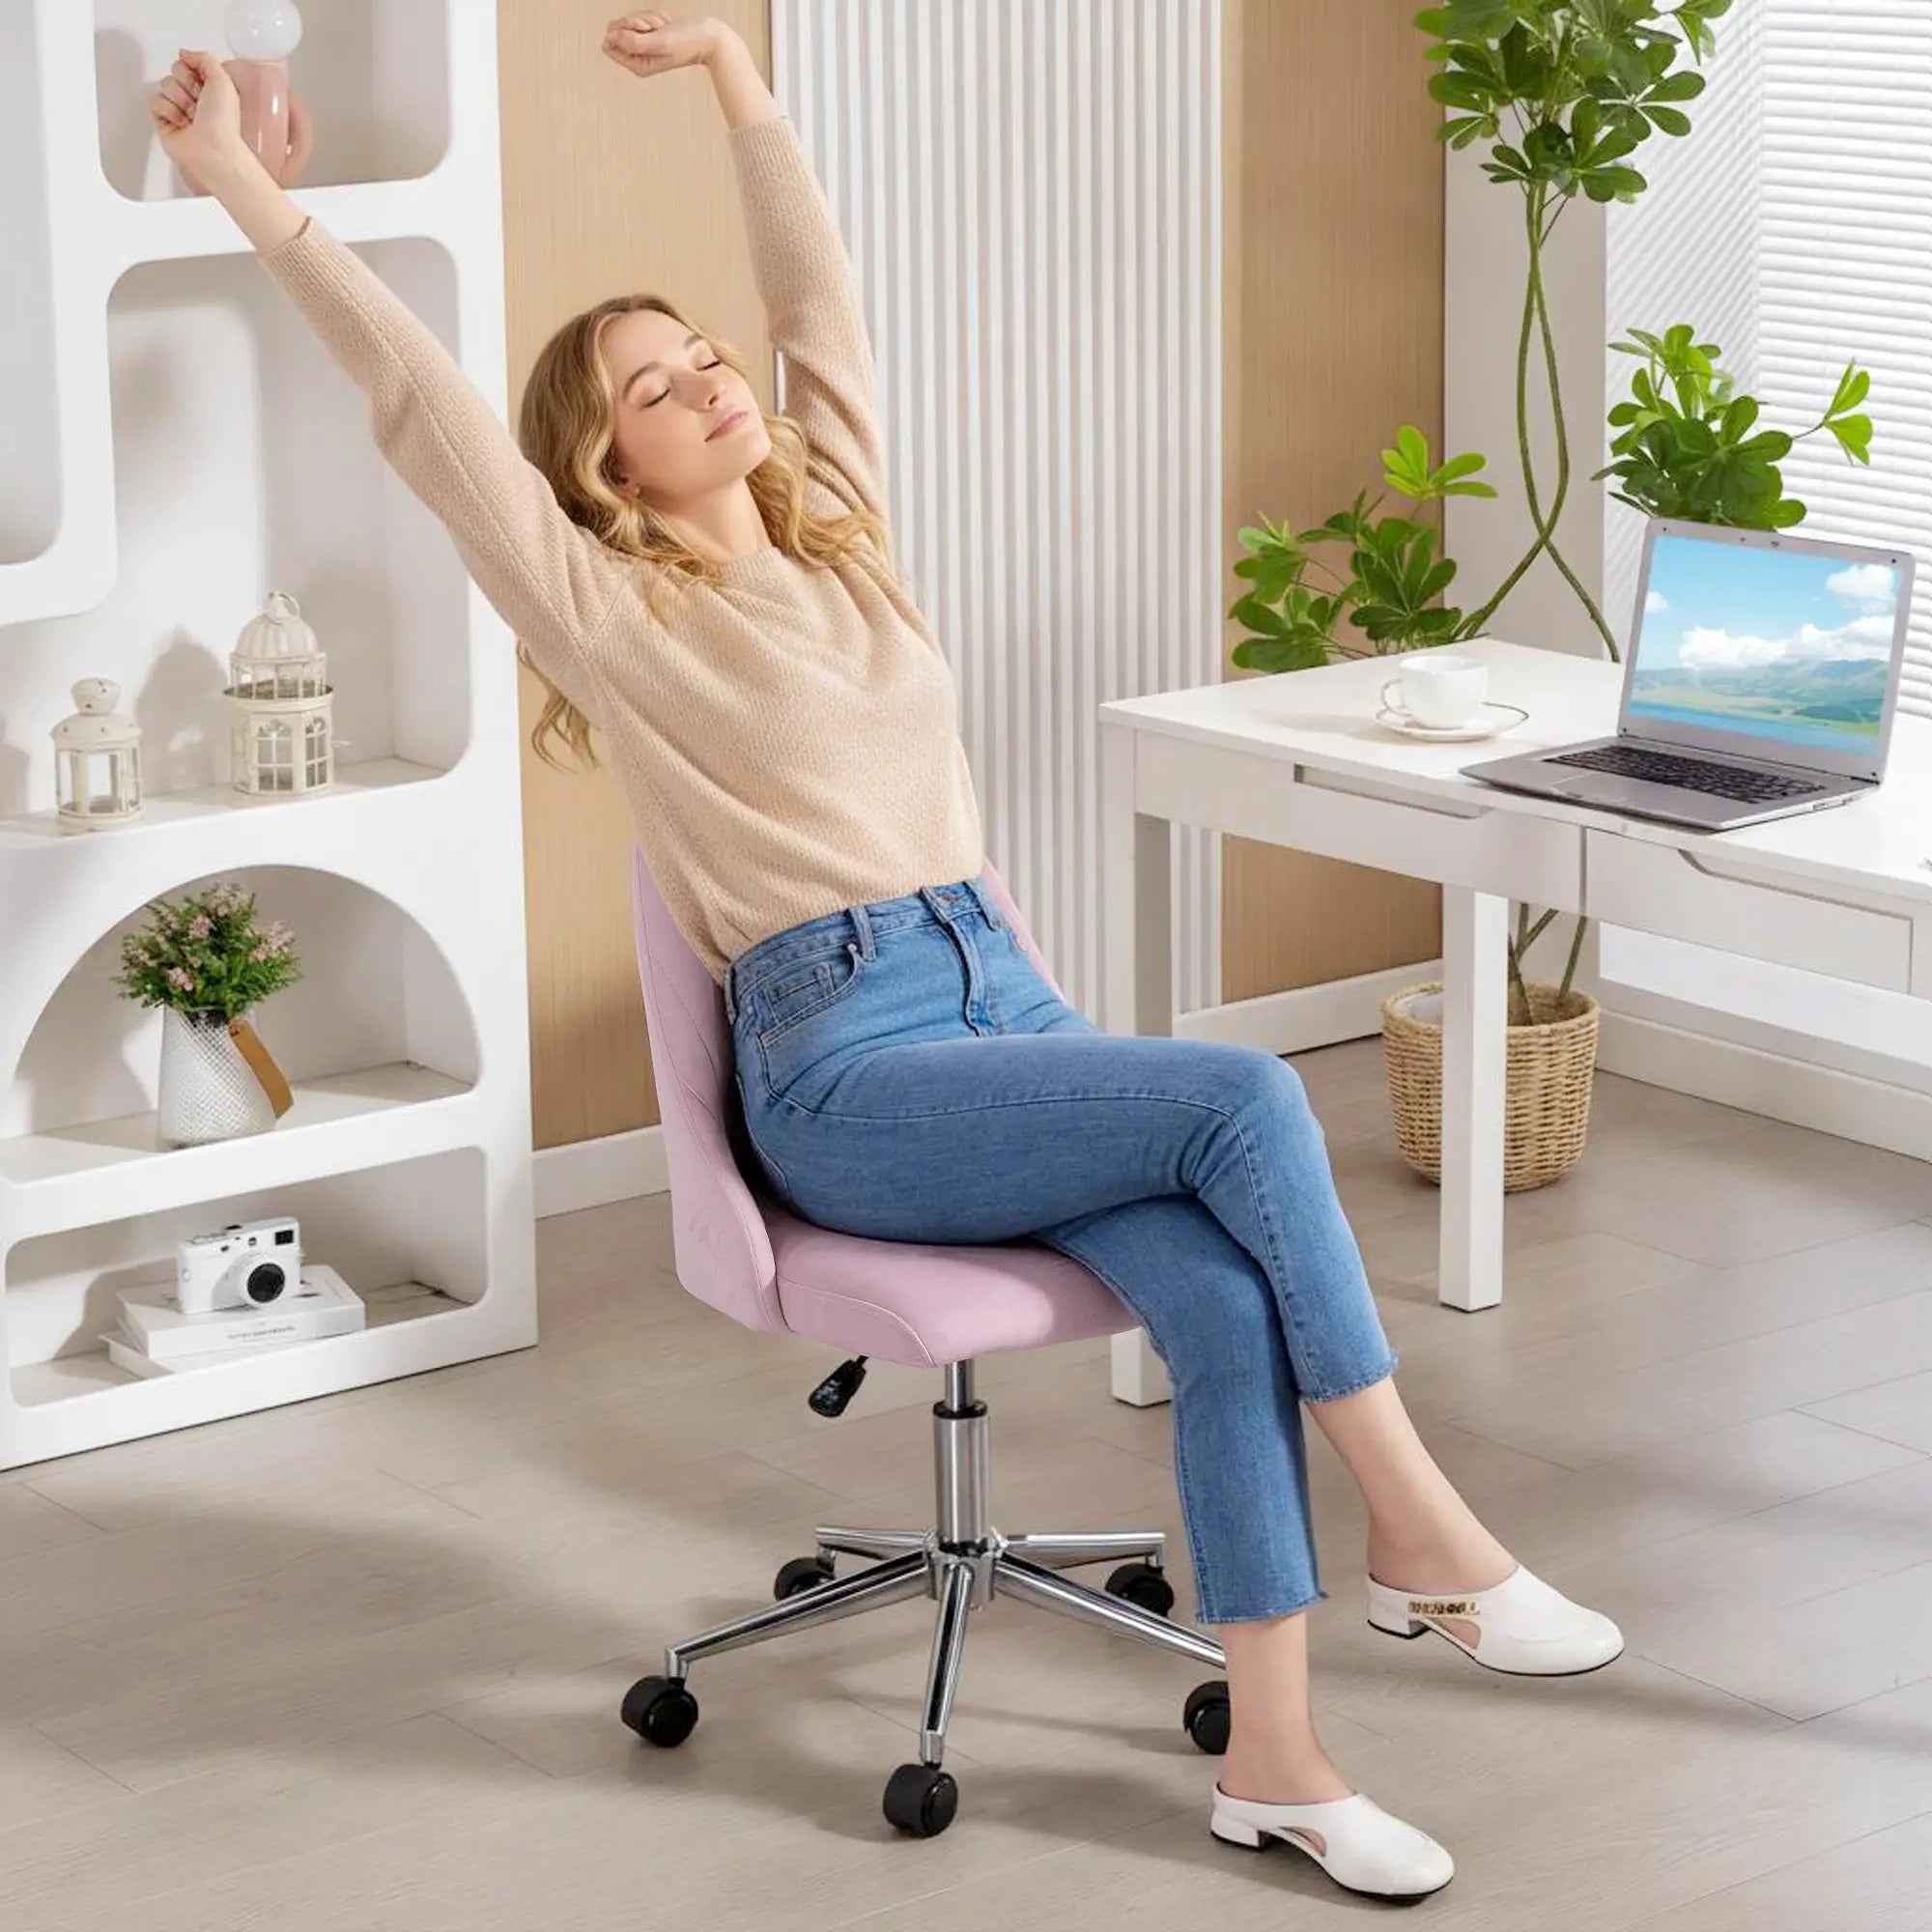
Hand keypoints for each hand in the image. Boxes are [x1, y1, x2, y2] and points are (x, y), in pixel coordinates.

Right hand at [149, 49, 247, 189]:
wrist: (212, 150)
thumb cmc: (222, 122)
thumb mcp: (222, 79)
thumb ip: (203, 58)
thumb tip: (184, 54)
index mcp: (210, 87)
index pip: (188, 63)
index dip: (193, 71)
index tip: (204, 85)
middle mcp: (195, 97)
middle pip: (175, 72)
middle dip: (185, 85)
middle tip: (198, 103)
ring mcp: (179, 109)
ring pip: (164, 85)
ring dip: (178, 99)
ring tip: (191, 116)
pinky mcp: (165, 121)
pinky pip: (154, 101)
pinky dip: (167, 110)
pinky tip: (180, 123)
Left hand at [601, 12, 733, 77]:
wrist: (707, 36)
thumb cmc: (687, 43)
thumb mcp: (658, 42)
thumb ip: (633, 43)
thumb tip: (611, 38)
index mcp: (637, 65)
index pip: (609, 44)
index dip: (621, 31)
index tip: (640, 30)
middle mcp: (638, 57)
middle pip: (617, 30)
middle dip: (635, 22)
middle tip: (654, 27)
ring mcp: (644, 45)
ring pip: (629, 21)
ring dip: (647, 18)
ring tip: (663, 27)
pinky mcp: (651, 34)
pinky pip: (641, 16)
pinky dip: (654, 16)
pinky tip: (666, 24)